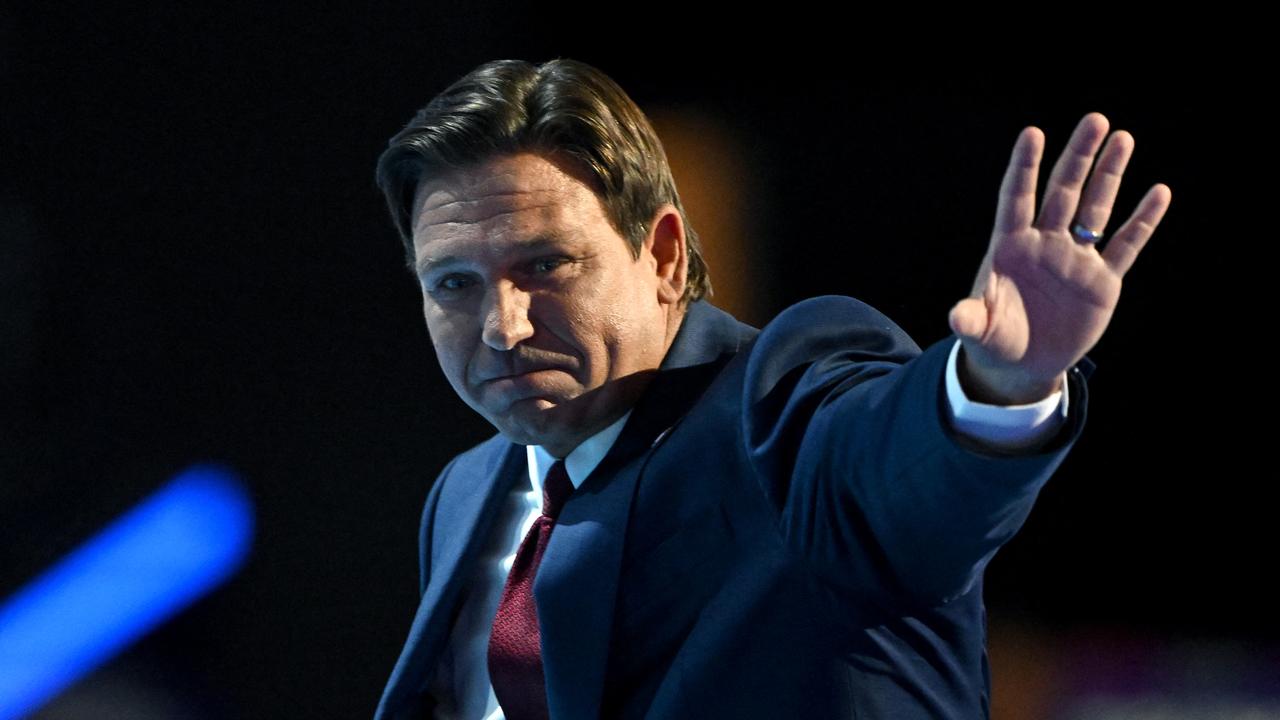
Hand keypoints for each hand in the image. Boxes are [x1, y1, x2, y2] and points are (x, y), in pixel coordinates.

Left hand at [948, 113, 1170, 404]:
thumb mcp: (979, 330)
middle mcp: (1045, 243)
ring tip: (1123, 138)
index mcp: (1010, 246)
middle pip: (1063, 192)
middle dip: (1078, 157)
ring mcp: (1075, 259)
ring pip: (1095, 208)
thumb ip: (971, 319)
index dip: (1024, 167)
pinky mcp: (1102, 280)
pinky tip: (1159, 192)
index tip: (1033, 133)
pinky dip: (1142, 221)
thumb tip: (957, 317)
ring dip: (1109, 175)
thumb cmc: (994, 338)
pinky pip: (1125, 245)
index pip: (1017, 198)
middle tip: (1095, 120)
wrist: (1023, 363)